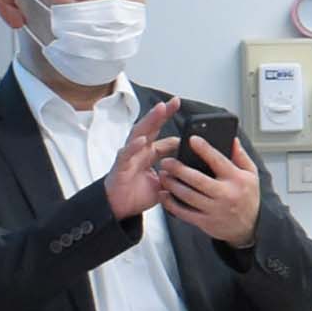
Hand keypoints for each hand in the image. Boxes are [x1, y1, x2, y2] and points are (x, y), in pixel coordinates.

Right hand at [102, 99, 181, 219]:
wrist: (120, 208)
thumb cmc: (138, 192)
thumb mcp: (163, 179)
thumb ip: (174, 167)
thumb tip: (191, 160)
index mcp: (149, 151)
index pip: (160, 131)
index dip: (169, 119)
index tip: (179, 106)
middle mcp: (139, 150)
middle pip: (150, 127)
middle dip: (161, 113)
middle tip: (173, 102)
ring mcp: (129, 156)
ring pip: (138, 134)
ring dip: (149, 122)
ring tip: (159, 110)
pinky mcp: (120, 167)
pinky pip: (126, 154)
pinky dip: (133, 147)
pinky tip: (141, 140)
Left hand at [159, 132, 261, 246]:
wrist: (248, 228)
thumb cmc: (247, 197)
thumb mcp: (251, 174)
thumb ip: (240, 156)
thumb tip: (232, 139)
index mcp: (237, 179)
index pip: (218, 160)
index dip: (204, 149)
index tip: (192, 139)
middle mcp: (225, 194)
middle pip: (197, 179)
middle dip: (178, 169)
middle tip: (166, 161)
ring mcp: (214, 209)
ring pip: (187, 195)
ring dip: (172, 184)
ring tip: (163, 176)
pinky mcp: (205, 222)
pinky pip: (184, 212)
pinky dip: (171, 203)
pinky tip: (164, 195)